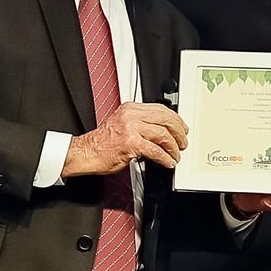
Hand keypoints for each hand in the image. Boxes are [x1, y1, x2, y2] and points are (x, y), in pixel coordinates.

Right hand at [63, 103, 188, 176]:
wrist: (87, 152)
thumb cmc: (103, 142)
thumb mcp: (122, 124)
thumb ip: (140, 123)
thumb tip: (161, 131)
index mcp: (130, 109)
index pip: (160, 109)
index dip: (175, 119)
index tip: (181, 127)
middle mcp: (131, 116)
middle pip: (165, 119)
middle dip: (178, 132)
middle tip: (182, 142)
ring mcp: (131, 129)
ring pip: (163, 134)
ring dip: (173, 147)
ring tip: (176, 155)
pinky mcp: (131, 144)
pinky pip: (155, 150)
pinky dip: (165, 158)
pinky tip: (168, 162)